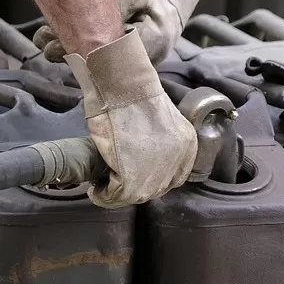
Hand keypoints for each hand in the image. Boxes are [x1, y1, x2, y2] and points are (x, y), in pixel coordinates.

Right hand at [64, 28, 196, 206]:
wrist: (124, 87)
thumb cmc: (134, 95)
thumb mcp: (161, 122)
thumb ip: (161, 143)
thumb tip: (143, 158)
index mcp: (187, 146)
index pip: (172, 176)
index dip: (150, 179)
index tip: (132, 176)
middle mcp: (178, 161)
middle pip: (155, 188)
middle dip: (134, 188)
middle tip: (114, 182)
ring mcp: (157, 172)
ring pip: (136, 196)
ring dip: (117, 194)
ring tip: (103, 187)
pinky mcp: (133, 178)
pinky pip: (116, 196)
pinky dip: (103, 195)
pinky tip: (96, 189)